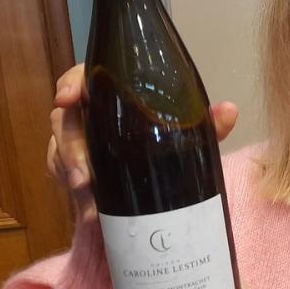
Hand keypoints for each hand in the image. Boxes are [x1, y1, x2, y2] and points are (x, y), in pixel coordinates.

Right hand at [45, 63, 239, 222]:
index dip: (70, 84)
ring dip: (72, 176)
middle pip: (65, 121)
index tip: (68, 99)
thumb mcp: (188, 132)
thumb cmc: (169, 137)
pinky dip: (77, 195)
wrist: (162, 173)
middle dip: (71, 148)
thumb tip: (229, 110)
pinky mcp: (73, 166)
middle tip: (84, 177)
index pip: (82, 77)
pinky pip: (63, 176)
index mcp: (112, 91)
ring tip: (90, 202)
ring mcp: (77, 140)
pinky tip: (93, 212)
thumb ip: (207, 122)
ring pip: (60, 152)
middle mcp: (90, 113)